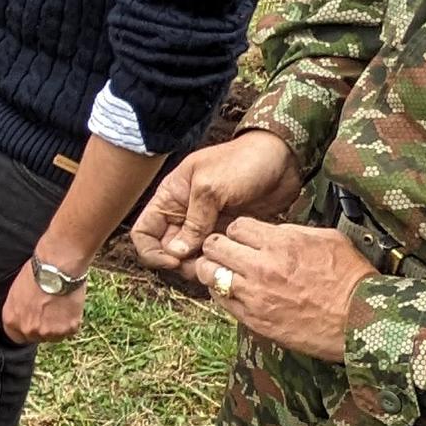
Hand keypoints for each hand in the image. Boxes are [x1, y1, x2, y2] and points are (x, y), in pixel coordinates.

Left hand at [3, 259, 88, 345]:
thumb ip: (19, 309)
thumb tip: (25, 314)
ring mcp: (48, 332)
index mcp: (11, 321)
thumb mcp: (16, 292)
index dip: (27, 328)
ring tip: (61, 305)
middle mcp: (28, 330)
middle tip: (51, 310)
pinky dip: (72, 320)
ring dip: (59, 325)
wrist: (57, 268)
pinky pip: (71, 330)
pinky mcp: (67, 329)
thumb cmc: (37, 273)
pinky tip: (70, 304)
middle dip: (44, 327)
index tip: (35, 321)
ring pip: (55, 335)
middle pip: (37, 337)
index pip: (17, 336)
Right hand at [128, 130, 303, 276]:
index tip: (175, 260)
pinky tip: (231, 261)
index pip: (143, 232)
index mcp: (170, 197)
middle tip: (203, 265)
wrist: (282, 159)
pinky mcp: (225, 232)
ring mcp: (204, 224)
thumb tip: (177, 253)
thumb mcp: (211, 188)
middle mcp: (183, 213)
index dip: (151, 251)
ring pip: (190, 256)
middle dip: (179, 262)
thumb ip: (193, 221)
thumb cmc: (243, 163)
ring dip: (199, 265)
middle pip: (166, 249)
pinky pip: (213, 254)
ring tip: (219, 263)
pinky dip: (217, 262)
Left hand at [190, 217, 372, 361]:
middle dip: (217, 246)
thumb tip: (273, 230)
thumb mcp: (327, 238)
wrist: (358, 319)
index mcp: (281, 243)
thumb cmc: (349, 278)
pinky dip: (221, 293)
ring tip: (222, 271)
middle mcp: (262, 267)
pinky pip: (221, 301)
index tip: (243, 237)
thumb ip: (293, 231)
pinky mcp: (253, 319)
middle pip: (215, 247)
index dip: (238, 231)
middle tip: (224, 251)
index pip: (236, 226)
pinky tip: (231, 291)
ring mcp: (254, 295)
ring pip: (210, 275)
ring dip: (213, 270)